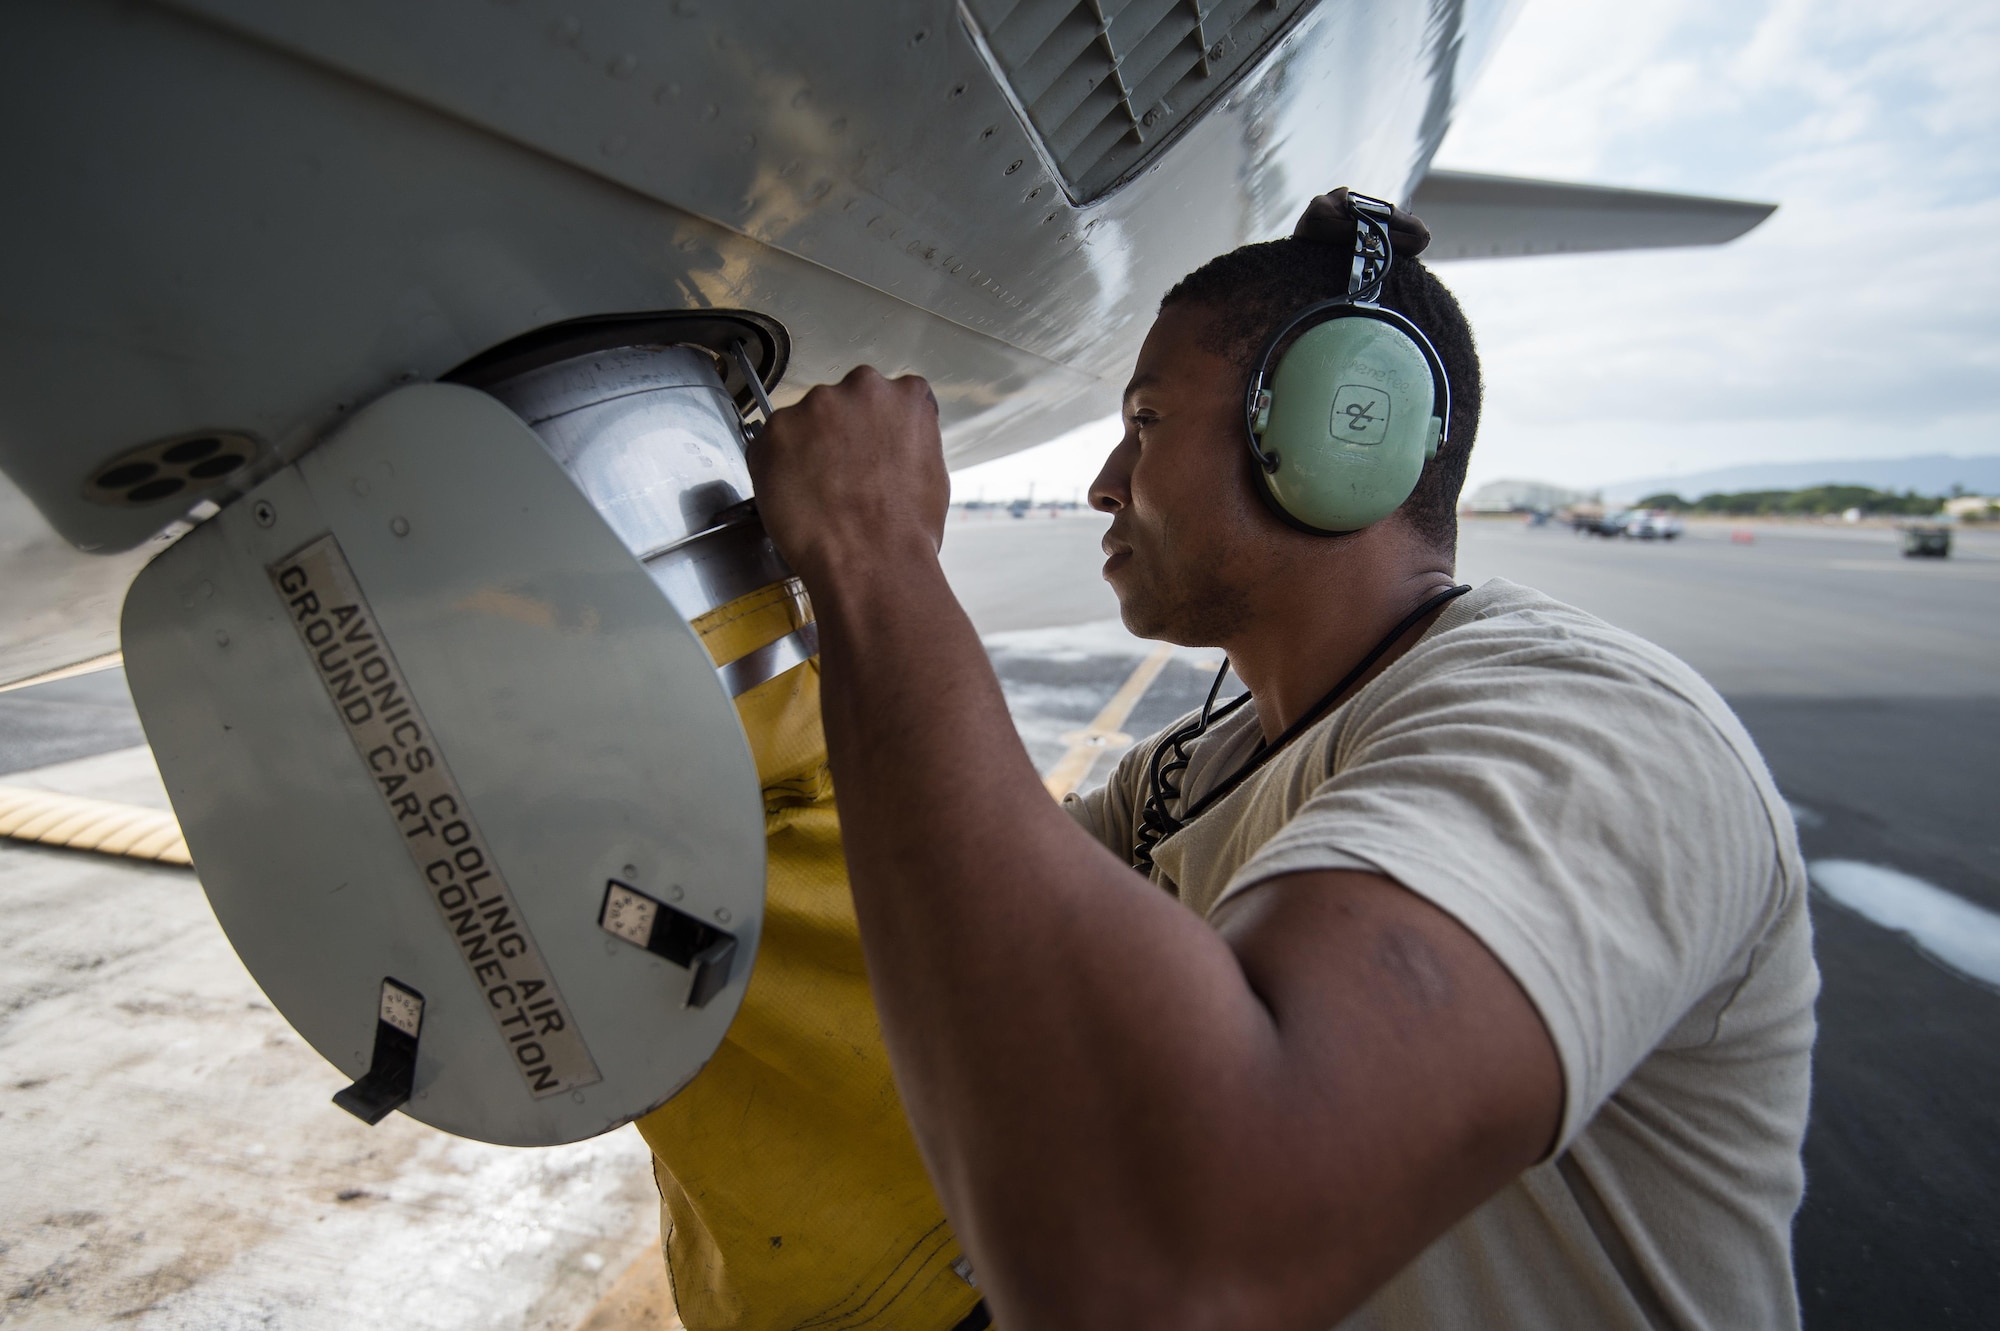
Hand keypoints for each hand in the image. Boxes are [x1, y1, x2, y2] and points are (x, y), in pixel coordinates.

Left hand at [747, 366, 949, 585]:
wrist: (871, 561)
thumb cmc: (905, 530)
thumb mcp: (932, 472)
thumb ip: (908, 441)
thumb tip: (892, 447)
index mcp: (907, 397)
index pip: (890, 397)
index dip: (876, 428)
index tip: (870, 448)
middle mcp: (862, 388)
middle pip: (844, 402)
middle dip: (841, 432)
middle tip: (843, 474)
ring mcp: (817, 406)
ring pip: (806, 421)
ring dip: (808, 447)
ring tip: (819, 491)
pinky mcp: (777, 429)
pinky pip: (771, 443)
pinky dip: (777, 466)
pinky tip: (798, 495)